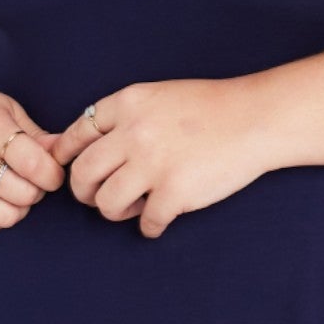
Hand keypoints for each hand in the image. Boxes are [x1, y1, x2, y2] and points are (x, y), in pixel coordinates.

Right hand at [0, 78, 64, 231]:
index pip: (33, 163)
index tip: (52, 172)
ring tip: (14, 189)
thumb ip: (37, 136)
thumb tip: (66, 155)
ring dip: (18, 207)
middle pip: (22, 193)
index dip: (52, 174)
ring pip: (4, 216)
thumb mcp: (5, 109)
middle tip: (31, 179)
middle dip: (36, 190)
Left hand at [48, 76, 269, 238]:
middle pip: (82, 174)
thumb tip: (87, 146)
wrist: (256, 119)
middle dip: (84, 192)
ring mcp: (153, 164)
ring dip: (115, 211)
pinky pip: (145, 223)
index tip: (66, 170)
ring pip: (106, 203)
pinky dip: (150, 226)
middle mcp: (133, 132)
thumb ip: (125, 116)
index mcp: (128, 103)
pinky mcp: (175, 192)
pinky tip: (159, 220)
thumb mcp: (160, 96)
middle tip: (98, 197)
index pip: (77, 134)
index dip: (66, 157)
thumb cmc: (212, 108)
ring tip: (135, 206)